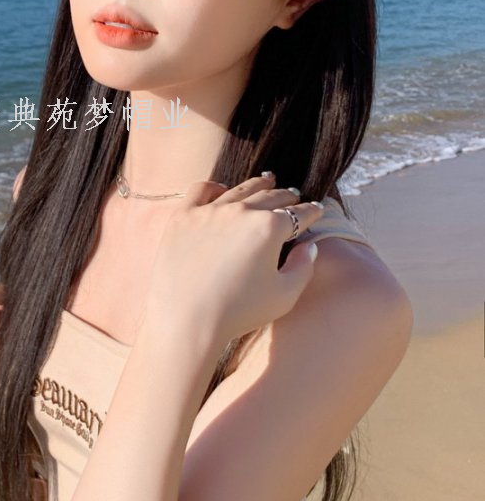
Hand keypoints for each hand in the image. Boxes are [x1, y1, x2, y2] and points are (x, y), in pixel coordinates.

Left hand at [143, 174, 323, 349]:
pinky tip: (222, 191)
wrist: (186, 320)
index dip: (311, 212)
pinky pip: (201, 190)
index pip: (298, 214)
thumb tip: (308, 246)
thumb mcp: (284, 296)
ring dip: (258, 185)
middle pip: (271, 197)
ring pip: (240, 190)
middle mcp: (241, 211)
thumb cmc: (239, 312)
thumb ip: (303, 267)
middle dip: (287, 196)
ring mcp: (209, 211)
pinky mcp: (183, 216)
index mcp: (269, 228)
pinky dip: (215, 187)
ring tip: (268, 180)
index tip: (317, 209)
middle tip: (294, 196)